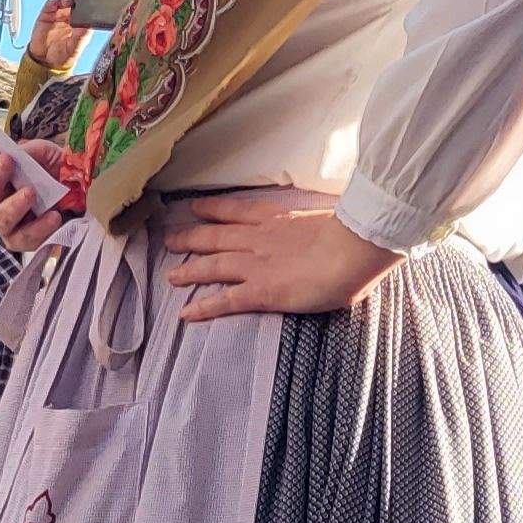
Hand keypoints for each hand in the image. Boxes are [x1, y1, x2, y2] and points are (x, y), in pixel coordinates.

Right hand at [0, 143, 73, 254]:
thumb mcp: (46, 153)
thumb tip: (22, 152)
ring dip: (14, 205)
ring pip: (0, 218)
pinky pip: (25, 237)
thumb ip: (33, 150)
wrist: (76, 195)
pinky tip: (53, 215)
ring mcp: (6, 222)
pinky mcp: (22, 240)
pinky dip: (39, 227)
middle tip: (8, 161)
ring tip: (30, 193)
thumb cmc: (52, 173)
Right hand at [25, 0, 89, 70]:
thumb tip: (88, 26)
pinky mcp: (47, 13)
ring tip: (69, 2)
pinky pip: (51, 2)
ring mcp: (60, 12)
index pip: (90, 3)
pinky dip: (54, 1)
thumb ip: (81, 36)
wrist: (46, 61)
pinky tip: (56, 4)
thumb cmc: (65, 54)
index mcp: (84, 20)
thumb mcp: (76, 47)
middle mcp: (73, 13)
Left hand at [163, 198, 399, 322]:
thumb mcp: (329, 221)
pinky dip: (204, 307)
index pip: (238, 211)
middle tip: (171, 240)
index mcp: (278, 219)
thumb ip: (319, 227)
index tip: (196, 207)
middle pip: (216, 236)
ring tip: (171, 276)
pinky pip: (225, 300)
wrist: (350, 249)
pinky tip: (186, 314)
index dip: (214, 209)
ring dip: (190, 270)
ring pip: (213, 266)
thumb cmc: (351, 236)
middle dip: (191, 238)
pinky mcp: (261, 291)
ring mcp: (257, 265)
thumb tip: (329, 232)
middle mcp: (259, 238)